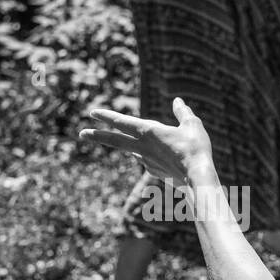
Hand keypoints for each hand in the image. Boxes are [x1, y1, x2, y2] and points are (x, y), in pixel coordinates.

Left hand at [81, 98, 213, 187]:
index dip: (107, 116)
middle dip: (97, 135)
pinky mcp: (156, 173)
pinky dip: (145, 157)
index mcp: (148, 132)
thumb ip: (183, 112)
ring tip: (119, 142)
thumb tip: (178, 101)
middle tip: (81, 134)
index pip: (122, 122)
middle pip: (115, 140)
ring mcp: (148, 162)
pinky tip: (148, 159)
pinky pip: (146, 162)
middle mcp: (143, 147)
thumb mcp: (192, 125)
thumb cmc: (196, 149)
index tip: (92, 112)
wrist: (198, 178)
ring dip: (124, 146)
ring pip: (131, 151)